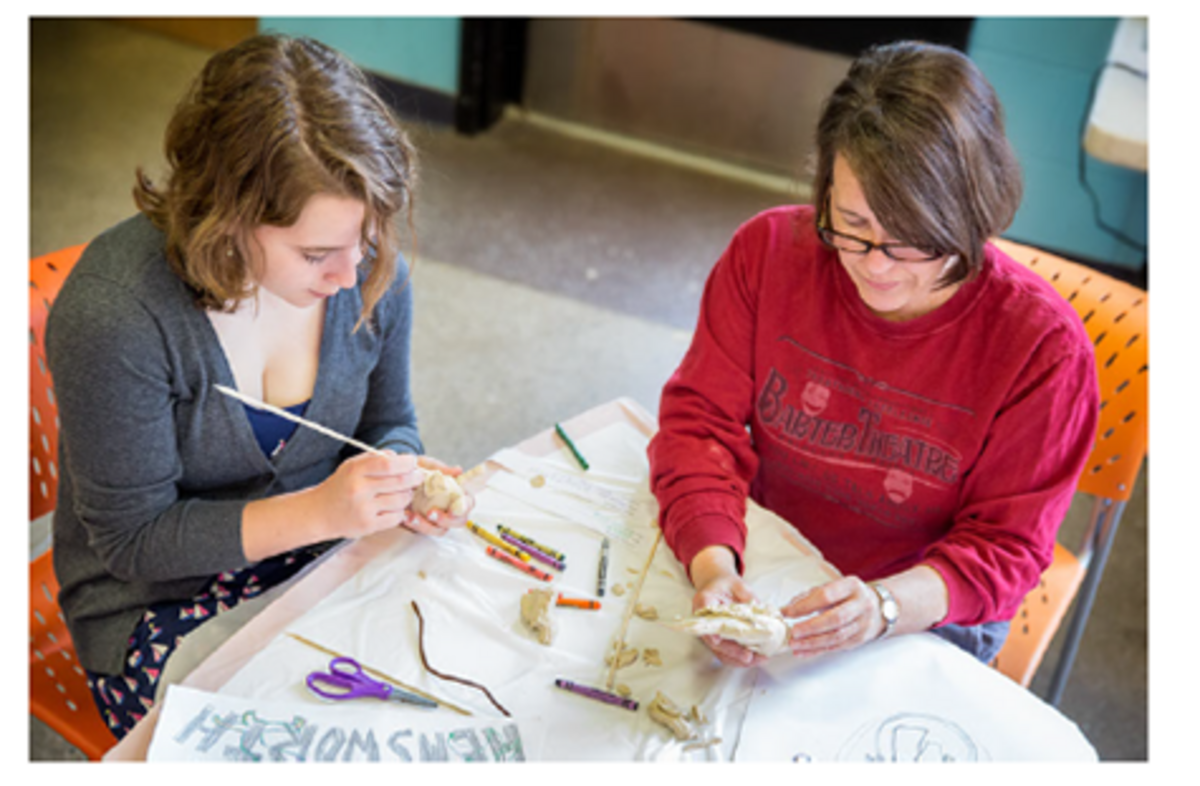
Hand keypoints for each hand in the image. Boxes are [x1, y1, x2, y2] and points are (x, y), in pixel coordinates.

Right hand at [312, 450, 423, 538]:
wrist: (319, 513)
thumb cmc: (340, 486)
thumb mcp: (351, 466)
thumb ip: (375, 458)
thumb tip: (401, 457)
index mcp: (355, 470)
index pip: (389, 464)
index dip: (407, 462)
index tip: (412, 462)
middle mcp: (359, 489)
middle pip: (400, 481)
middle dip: (414, 478)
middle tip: (417, 477)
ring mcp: (364, 509)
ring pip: (401, 500)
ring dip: (408, 495)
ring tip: (404, 492)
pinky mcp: (368, 526)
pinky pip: (396, 517)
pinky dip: (400, 511)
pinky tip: (394, 507)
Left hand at [401, 455, 474, 536]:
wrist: (398, 476)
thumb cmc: (418, 470)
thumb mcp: (427, 465)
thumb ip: (441, 468)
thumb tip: (458, 470)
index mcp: (457, 493)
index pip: (469, 503)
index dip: (464, 508)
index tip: (452, 509)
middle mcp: (450, 508)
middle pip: (459, 522)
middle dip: (447, 520)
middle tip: (431, 513)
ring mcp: (437, 518)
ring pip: (440, 530)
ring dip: (427, 526)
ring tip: (413, 517)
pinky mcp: (423, 525)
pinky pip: (422, 531)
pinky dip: (414, 525)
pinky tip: (405, 516)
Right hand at [689, 546, 768, 668]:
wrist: (717, 586)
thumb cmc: (726, 584)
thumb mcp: (738, 584)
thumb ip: (748, 596)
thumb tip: (763, 612)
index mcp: (704, 599)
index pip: (703, 614)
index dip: (709, 629)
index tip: (717, 640)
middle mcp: (703, 619)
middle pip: (712, 640)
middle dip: (731, 651)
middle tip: (748, 656)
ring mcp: (709, 631)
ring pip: (719, 651)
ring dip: (737, 659)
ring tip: (757, 660)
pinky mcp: (717, 639)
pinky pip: (725, 653)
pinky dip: (738, 659)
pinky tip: (755, 660)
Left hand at [780, 576, 885, 658]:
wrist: (879, 607)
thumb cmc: (850, 596)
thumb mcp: (833, 587)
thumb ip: (811, 595)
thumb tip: (789, 607)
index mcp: (851, 586)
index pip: (826, 596)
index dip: (806, 605)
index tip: (788, 612)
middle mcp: (860, 604)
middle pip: (835, 619)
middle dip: (811, 627)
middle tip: (794, 632)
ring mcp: (862, 623)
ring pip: (836, 636)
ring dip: (813, 643)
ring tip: (795, 644)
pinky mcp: (860, 639)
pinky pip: (837, 647)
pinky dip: (818, 650)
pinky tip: (804, 651)